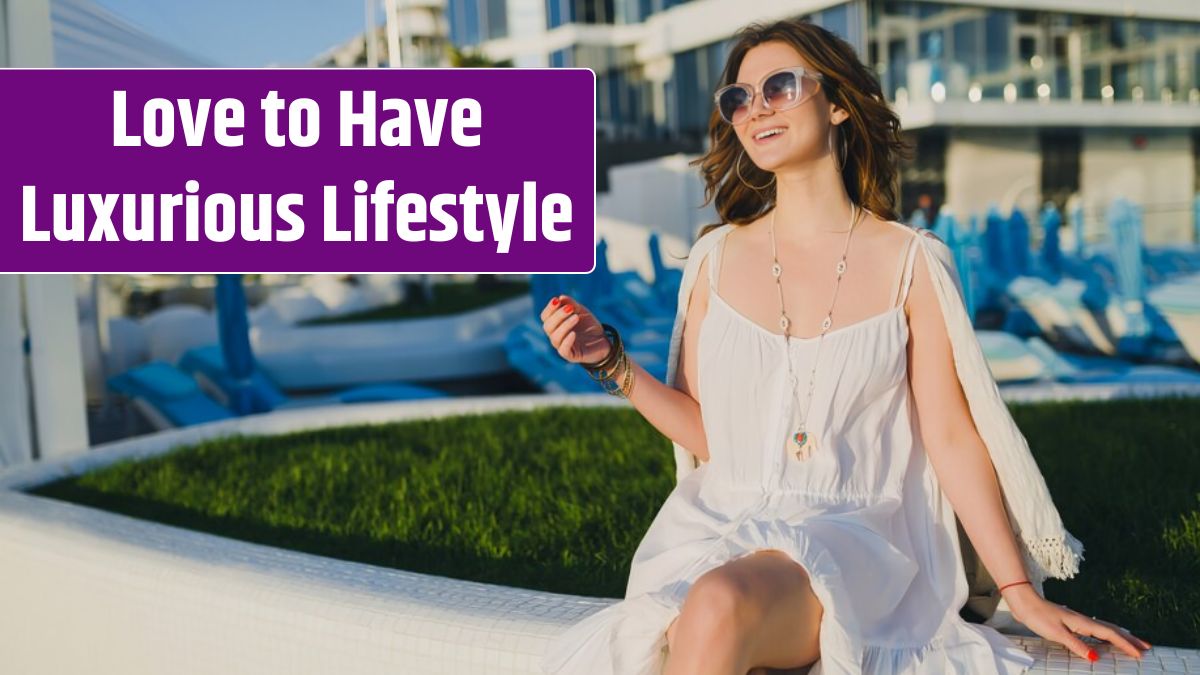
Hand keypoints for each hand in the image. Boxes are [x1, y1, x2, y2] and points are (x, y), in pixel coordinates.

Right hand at [539, 295, 610, 364]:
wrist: (603, 340)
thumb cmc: (588, 326)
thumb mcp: (581, 312)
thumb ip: (571, 304)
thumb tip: (560, 297)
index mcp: (555, 325)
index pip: (545, 317)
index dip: (549, 309)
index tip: (556, 300)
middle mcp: (556, 336)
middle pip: (548, 326)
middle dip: (558, 316)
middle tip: (571, 309)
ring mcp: (562, 346)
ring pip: (555, 337)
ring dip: (564, 325)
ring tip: (576, 317)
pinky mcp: (570, 356)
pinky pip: (563, 350)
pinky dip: (567, 341)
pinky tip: (573, 333)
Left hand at [1004, 585, 1151, 661]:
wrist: (1024, 602)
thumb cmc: (1039, 616)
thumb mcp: (1057, 634)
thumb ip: (1076, 645)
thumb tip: (1095, 658)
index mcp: (1083, 623)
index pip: (1110, 635)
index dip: (1125, 645)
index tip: (1140, 653)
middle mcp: (1083, 620)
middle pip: (1112, 630)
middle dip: (1129, 639)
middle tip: (1146, 647)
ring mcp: (1077, 620)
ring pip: (1105, 628)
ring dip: (1120, 636)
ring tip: (1132, 642)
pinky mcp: (1071, 621)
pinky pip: (1095, 629)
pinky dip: (1106, 634)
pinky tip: (1104, 638)